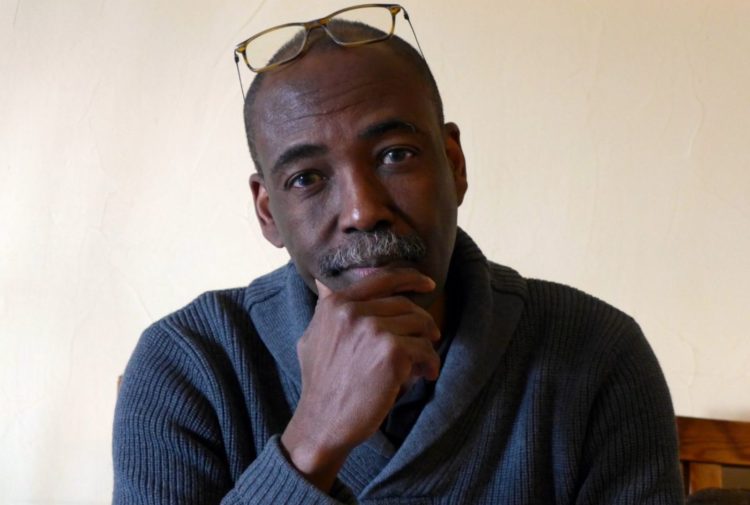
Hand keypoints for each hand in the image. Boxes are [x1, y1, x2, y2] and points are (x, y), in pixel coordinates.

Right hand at [280, 269, 440, 491]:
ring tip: (423, 364)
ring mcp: (373, 329)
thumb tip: (322, 283)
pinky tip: (426, 375)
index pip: (382, 279)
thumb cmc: (320, 384)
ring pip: (419, 325)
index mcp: (336, 304)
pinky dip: (431, 363)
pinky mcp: (392, 352)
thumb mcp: (312, 337)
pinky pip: (425, 349)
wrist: (323, 422)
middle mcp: (353, 311)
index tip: (428, 285)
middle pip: (405, 305)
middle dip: (422, 323)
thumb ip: (324, 309)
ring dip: (427, 345)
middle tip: (429, 339)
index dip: (410, 278)